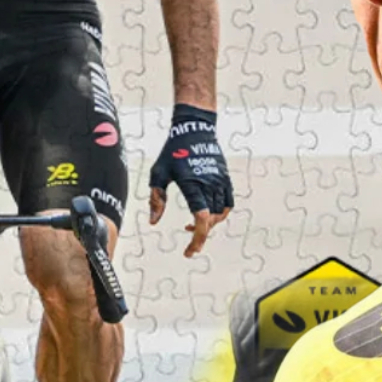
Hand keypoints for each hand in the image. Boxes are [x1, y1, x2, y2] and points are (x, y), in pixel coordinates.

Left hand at [146, 102, 232, 254]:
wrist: (195, 129)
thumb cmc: (172, 151)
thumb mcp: (158, 173)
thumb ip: (156, 199)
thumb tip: (153, 222)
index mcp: (192, 185)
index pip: (200, 218)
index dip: (197, 238)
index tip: (189, 252)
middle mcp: (209, 185)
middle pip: (211, 221)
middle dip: (200, 235)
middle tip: (188, 245)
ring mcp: (220, 182)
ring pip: (221, 214)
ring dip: (209, 224)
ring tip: (192, 226)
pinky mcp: (225, 179)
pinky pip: (228, 203)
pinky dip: (220, 214)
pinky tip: (207, 214)